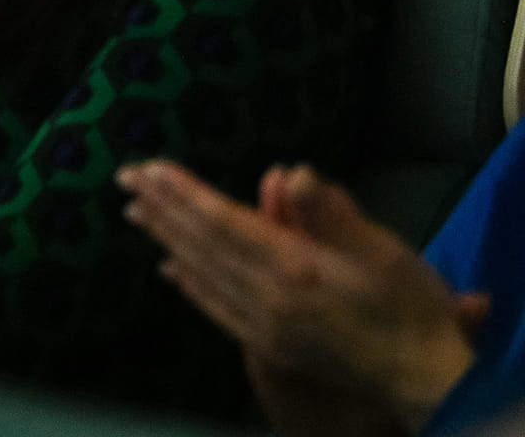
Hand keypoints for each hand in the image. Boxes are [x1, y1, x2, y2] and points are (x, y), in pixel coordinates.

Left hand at [119, 160, 479, 433]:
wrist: (425, 381)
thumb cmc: (410, 310)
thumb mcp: (383, 251)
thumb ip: (330, 212)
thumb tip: (287, 173)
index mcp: (292, 268)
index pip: (222, 221)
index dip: (183, 193)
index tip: (148, 168)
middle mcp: (266, 297)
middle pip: (202, 244)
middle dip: (162, 208)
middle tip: (125, 177)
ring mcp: (263, 325)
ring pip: (202, 273)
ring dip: (167, 238)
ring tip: (136, 211)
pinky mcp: (269, 346)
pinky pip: (215, 308)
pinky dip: (189, 284)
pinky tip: (170, 269)